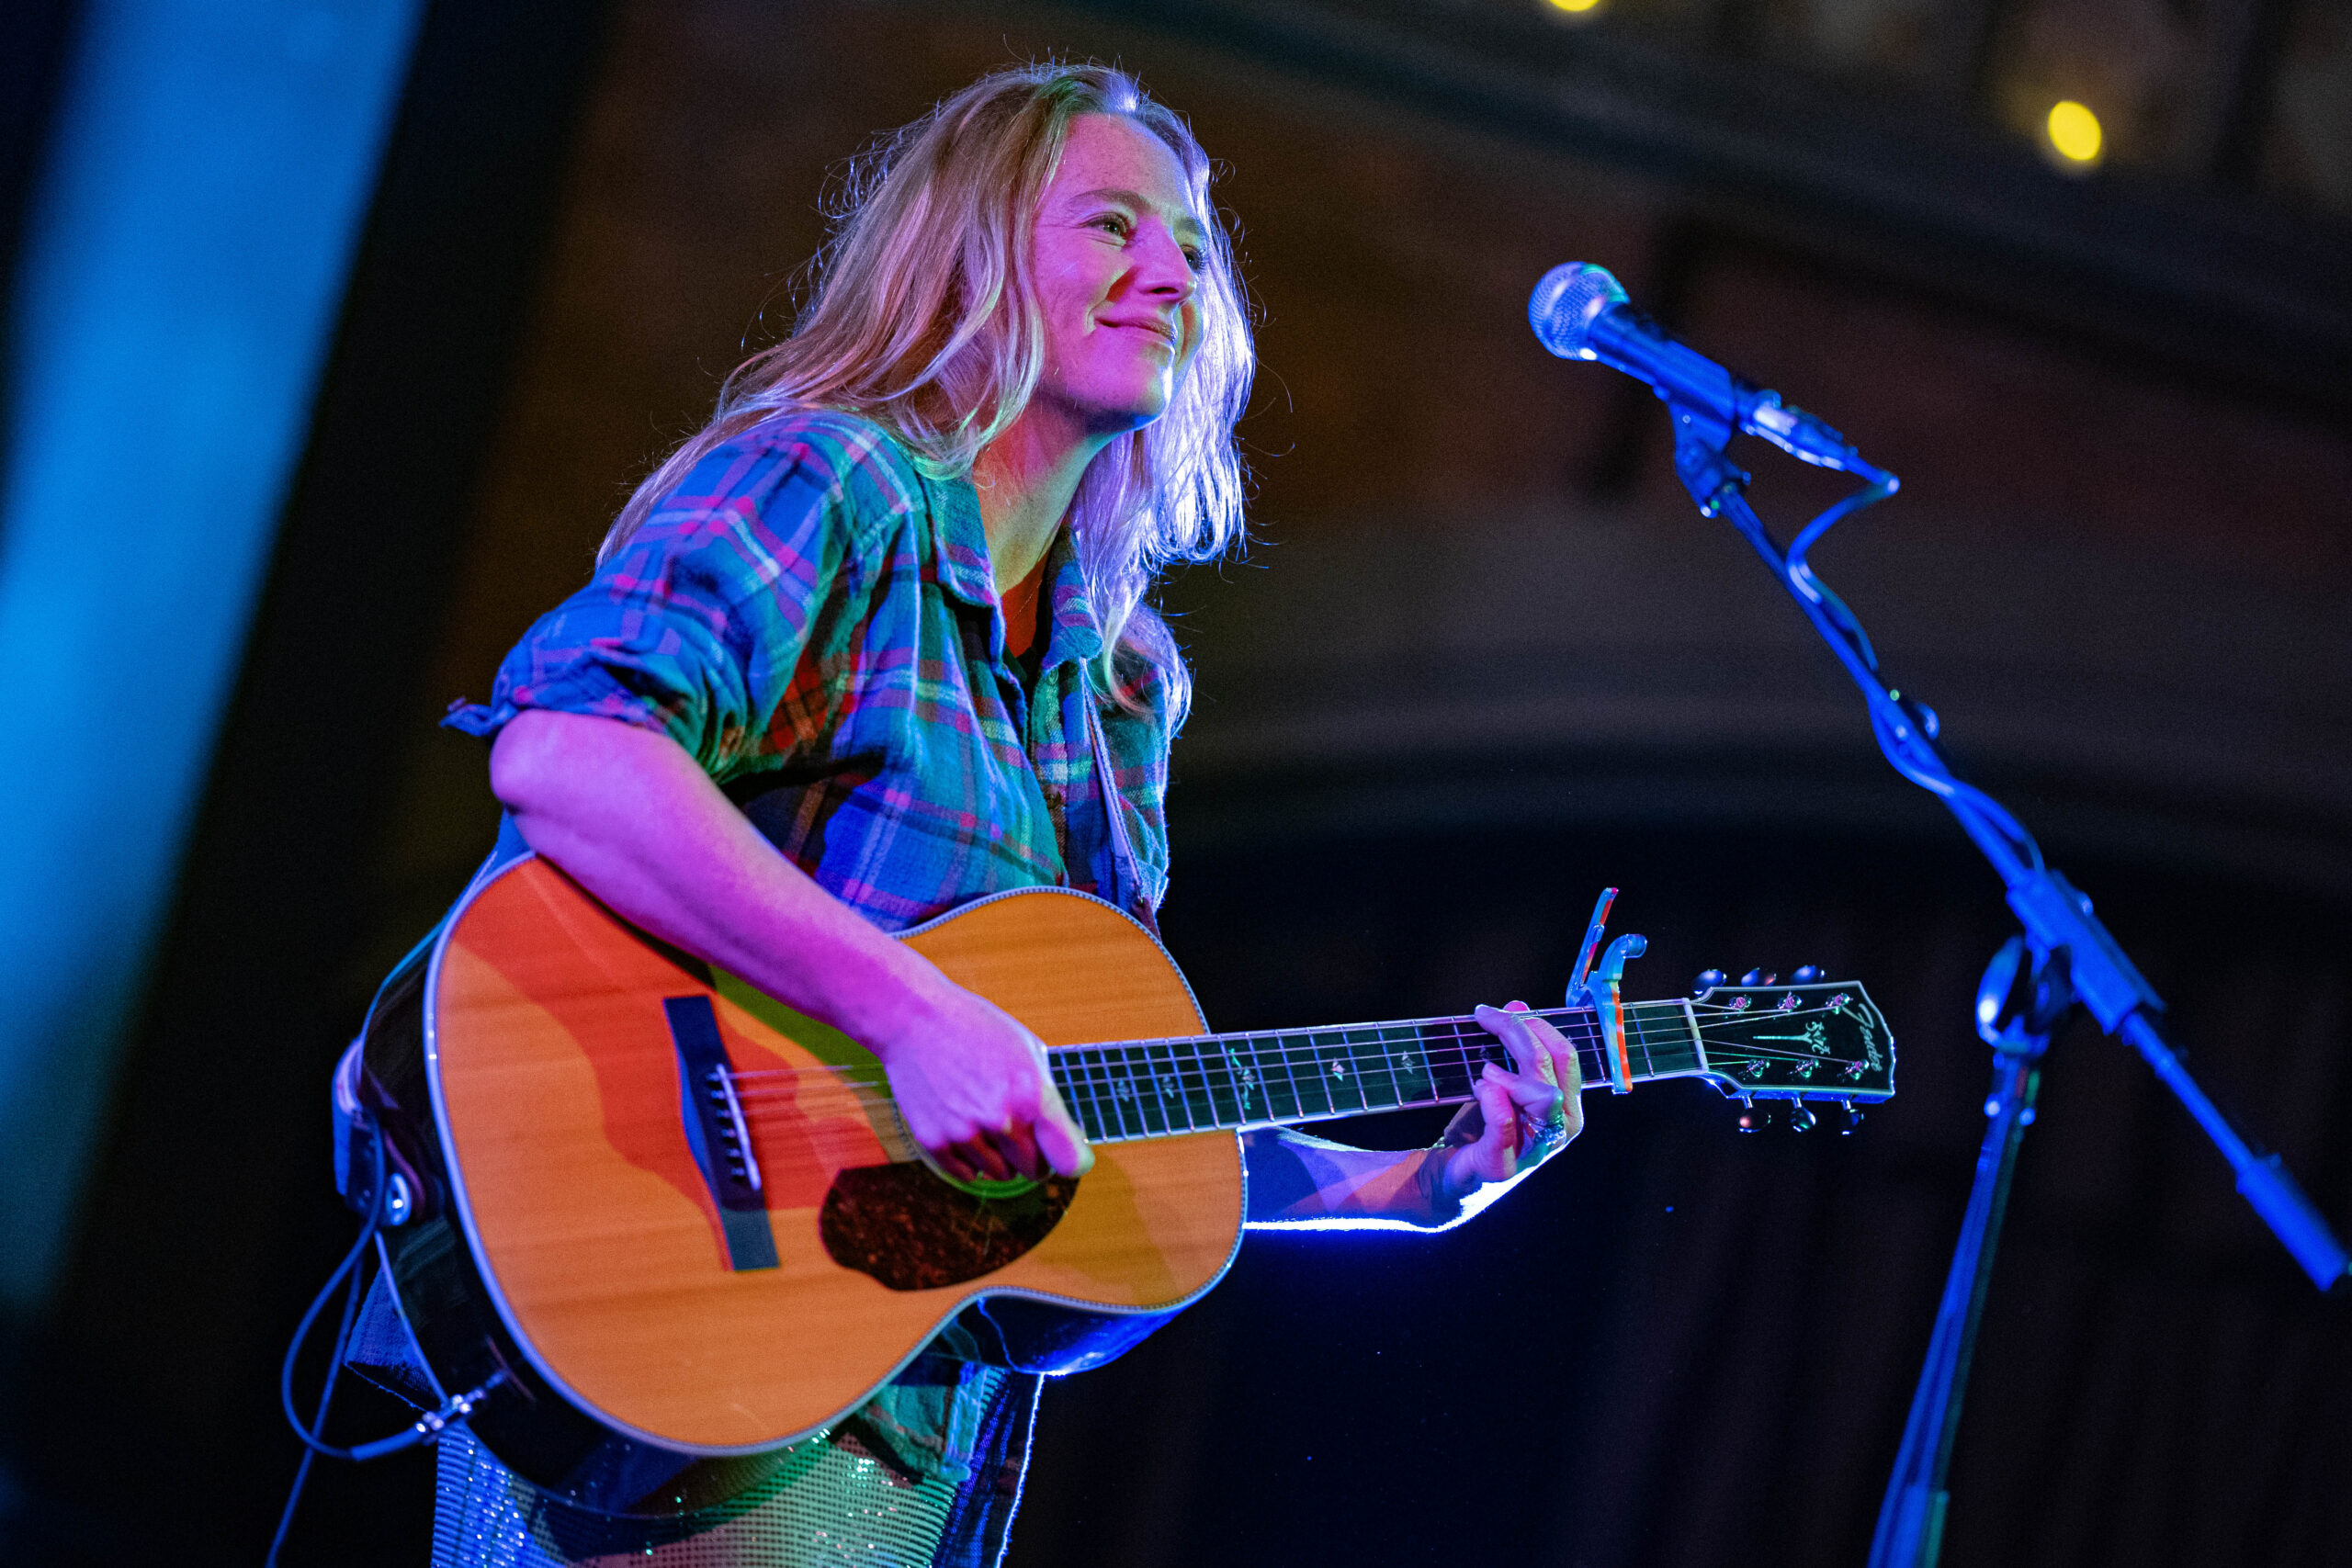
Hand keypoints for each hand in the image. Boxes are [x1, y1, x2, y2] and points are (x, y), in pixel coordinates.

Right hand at [875, 974, 1093, 1184]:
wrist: (914, 1020)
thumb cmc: (975, 1029)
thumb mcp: (1027, 1051)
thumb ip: (1047, 1097)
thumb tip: (1063, 1137)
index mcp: (1032, 1096)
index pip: (1070, 1161)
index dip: (1074, 1161)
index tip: (1069, 1157)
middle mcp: (1001, 1121)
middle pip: (1035, 1171)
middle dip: (1035, 1157)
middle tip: (1024, 1136)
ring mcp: (965, 1134)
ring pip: (1001, 1175)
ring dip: (1002, 1158)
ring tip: (989, 1123)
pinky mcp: (934, 1142)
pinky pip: (967, 1175)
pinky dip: (972, 1161)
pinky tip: (968, 1131)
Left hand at [1439, 1000, 1583, 1200]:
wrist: (1455, 1176)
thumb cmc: (1484, 1127)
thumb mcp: (1502, 1081)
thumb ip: (1514, 1048)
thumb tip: (1517, 1005)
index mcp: (1568, 1106)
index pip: (1566, 1054)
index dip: (1536, 1024)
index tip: (1503, 1010)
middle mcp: (1561, 1128)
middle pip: (1553, 1065)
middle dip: (1518, 1031)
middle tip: (1484, 1017)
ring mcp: (1536, 1149)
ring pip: (1544, 1095)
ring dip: (1510, 1070)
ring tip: (1484, 1068)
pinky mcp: (1504, 1165)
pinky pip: (1507, 1123)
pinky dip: (1492, 1099)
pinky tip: (1480, 1087)